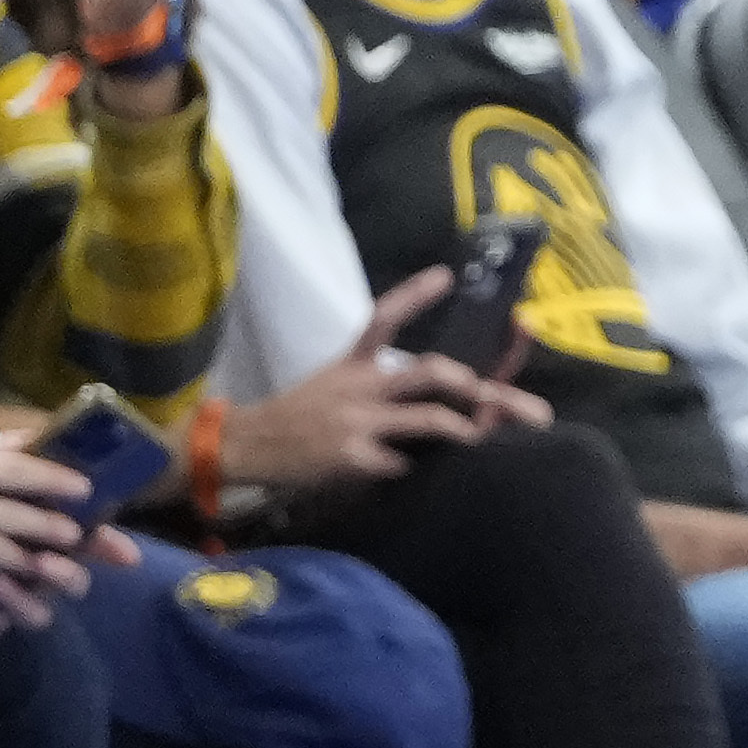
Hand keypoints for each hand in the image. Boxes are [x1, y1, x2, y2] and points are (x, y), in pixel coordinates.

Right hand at [216, 271, 542, 494]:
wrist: (248, 444)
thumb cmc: (299, 414)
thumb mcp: (334, 383)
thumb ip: (379, 384)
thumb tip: (435, 391)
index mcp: (353, 363)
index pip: (384, 318)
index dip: (416, 295)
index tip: (446, 274)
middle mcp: (360, 386)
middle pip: (429, 372)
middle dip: (475, 386)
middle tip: (499, 396)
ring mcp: (359, 421)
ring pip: (428, 418)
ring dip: (462, 428)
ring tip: (477, 435)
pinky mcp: (353, 457)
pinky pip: (401, 462)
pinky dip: (410, 467)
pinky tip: (409, 472)